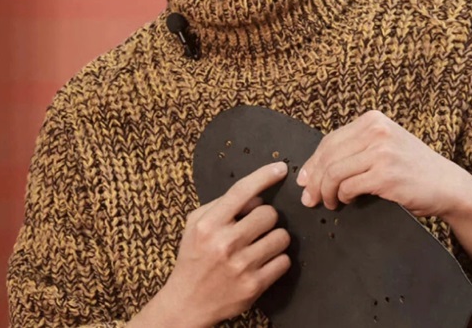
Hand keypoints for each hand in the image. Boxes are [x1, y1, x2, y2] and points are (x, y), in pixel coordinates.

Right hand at [157, 161, 290, 327]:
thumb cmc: (194, 257)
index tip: (280, 168)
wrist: (187, 303)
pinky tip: (264, 261)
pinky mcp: (254, 286)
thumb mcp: (196, 224)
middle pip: (269, 214)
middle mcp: (225, 243)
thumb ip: (221, 204)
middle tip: (257, 226)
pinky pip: (284, 261)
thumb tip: (256, 195)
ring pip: (281, 237)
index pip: (242, 191)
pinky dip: (278, 259)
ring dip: (276, 238)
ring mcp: (241, 266)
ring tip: (261, 243)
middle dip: (267, 217)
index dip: (264, 176)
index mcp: (208, 224)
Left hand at [295, 110, 470, 217]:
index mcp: (373, 120)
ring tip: (328, 203)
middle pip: (328, 156)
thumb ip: (353, 151)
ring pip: (334, 172)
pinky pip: (348, 186)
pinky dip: (342, 196)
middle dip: (314, 180)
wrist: (448, 185)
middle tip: (310, 198)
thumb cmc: (413, 169)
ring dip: (325, 191)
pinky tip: (346, 201)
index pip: (330, 140)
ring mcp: (381, 152)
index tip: (304, 180)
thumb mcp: (384, 147)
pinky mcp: (385, 175)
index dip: (313, 162)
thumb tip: (310, 172)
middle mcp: (376, 130)